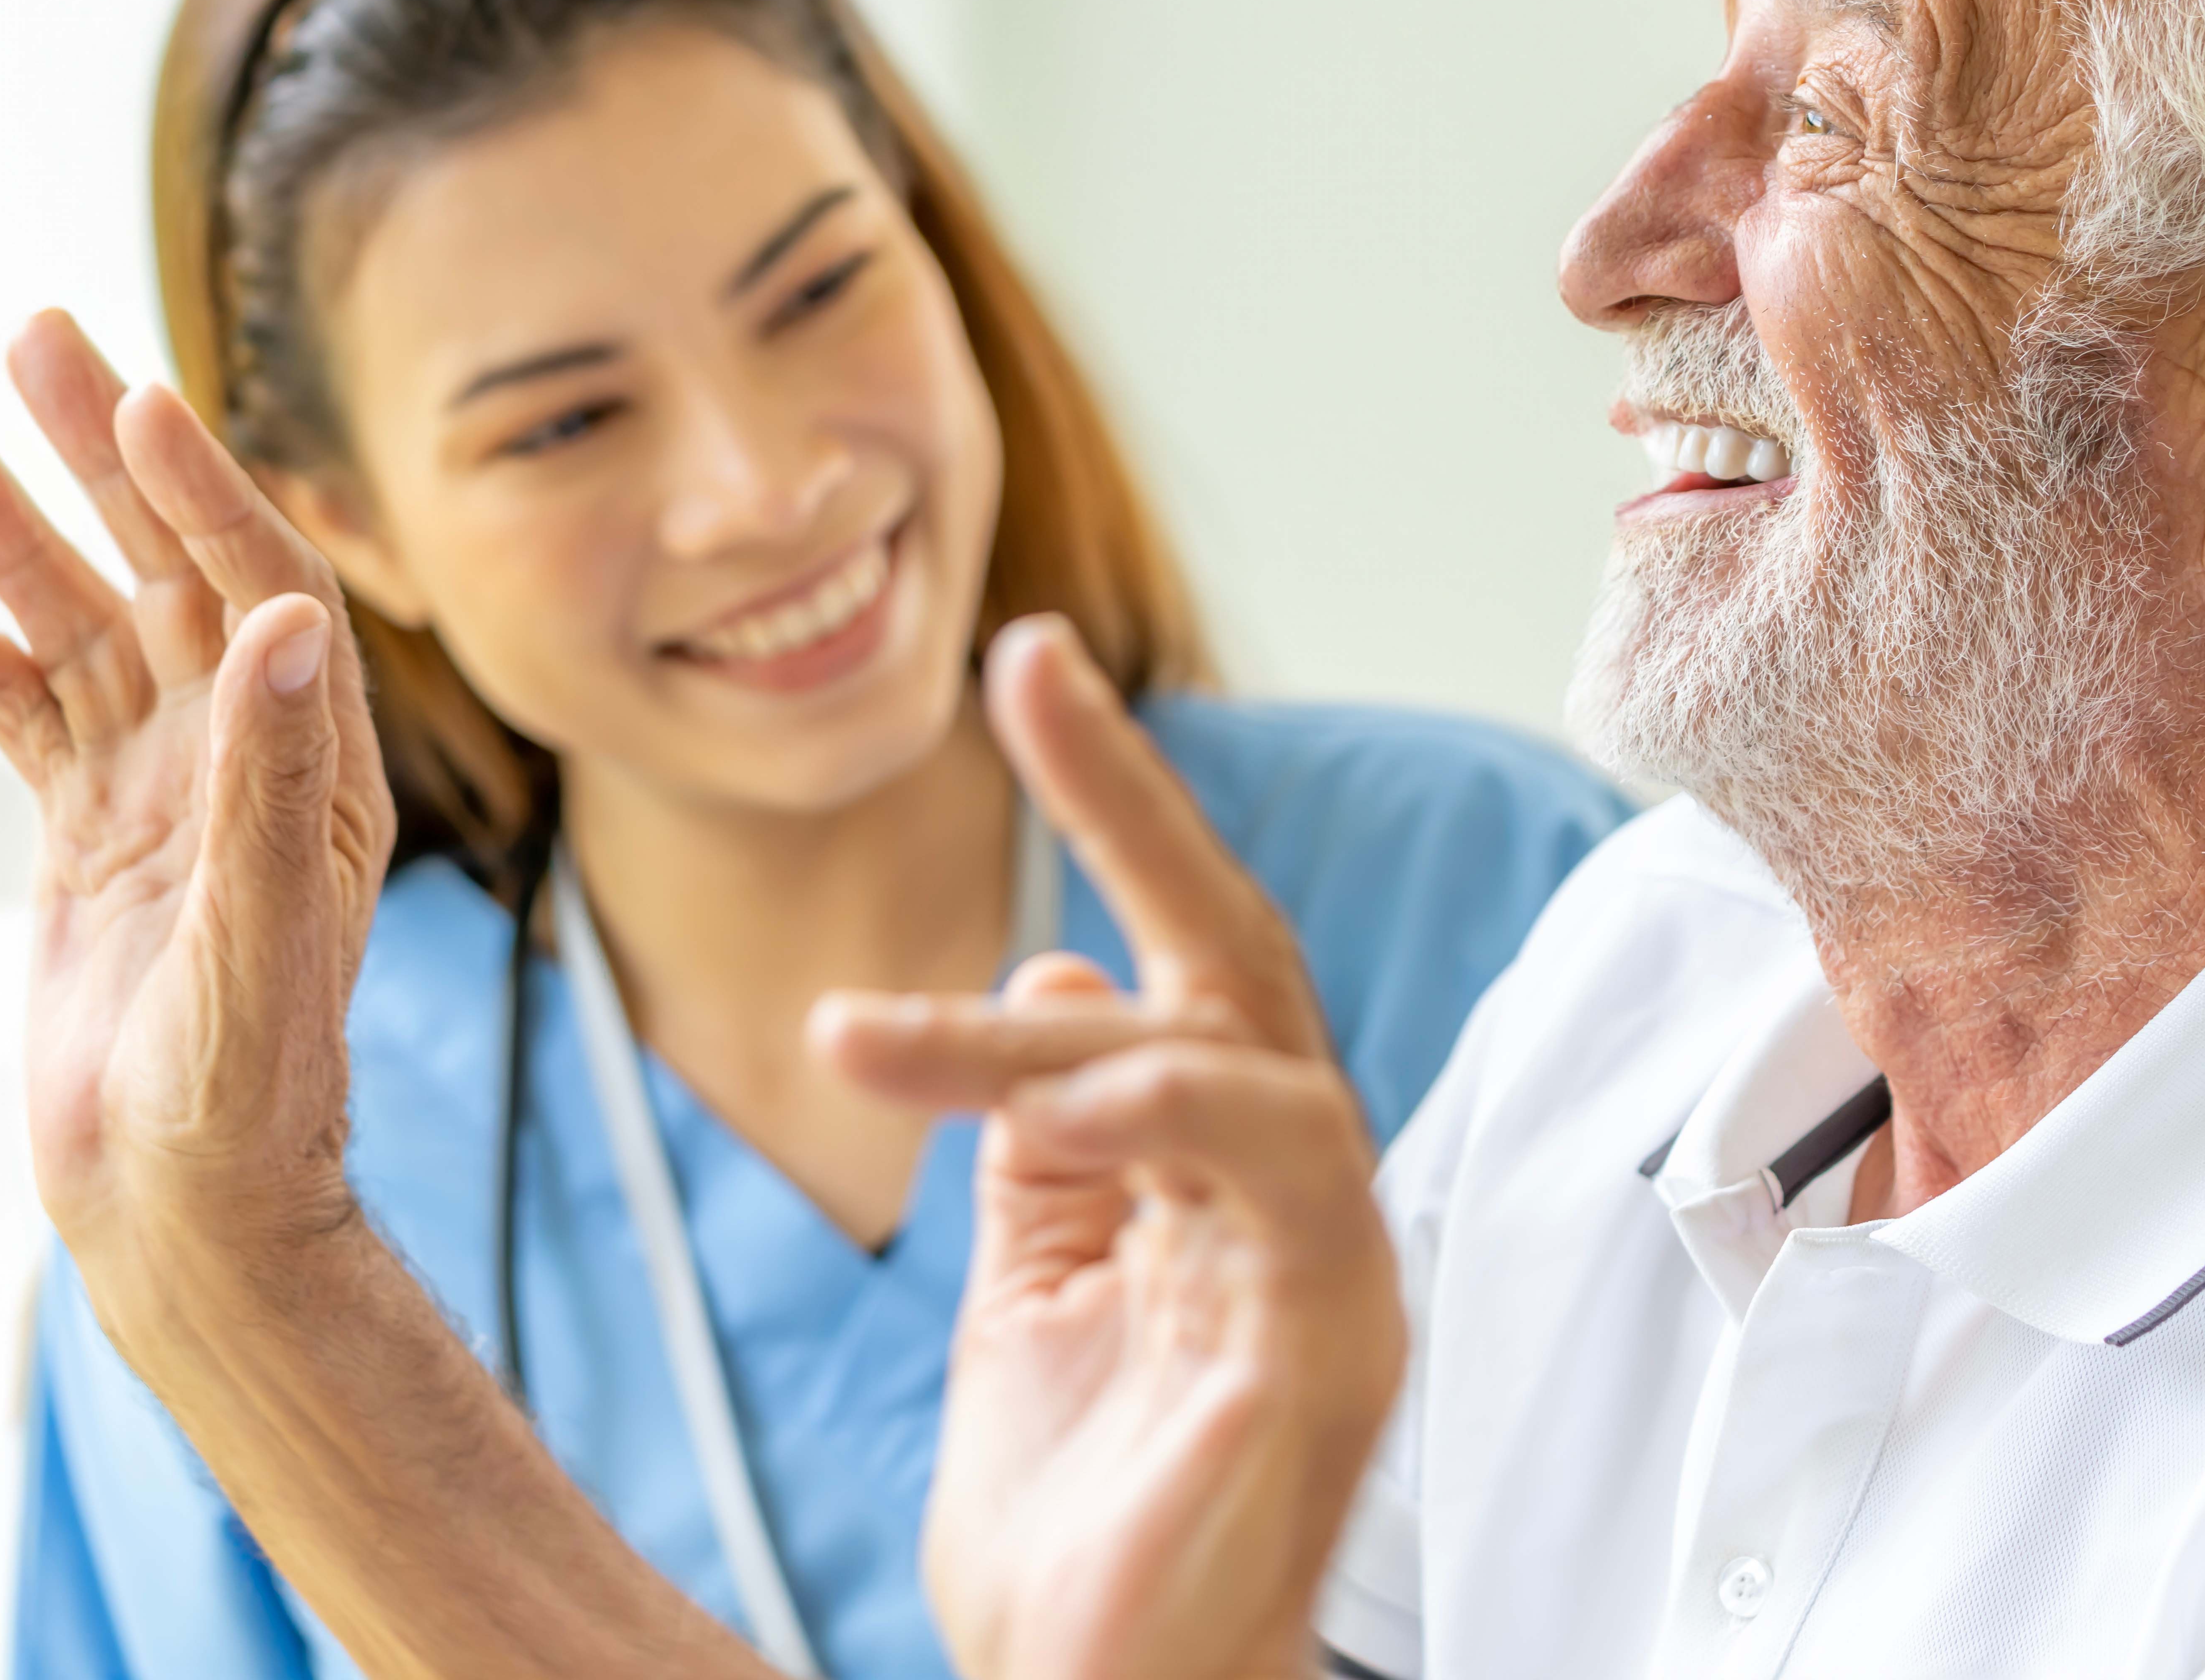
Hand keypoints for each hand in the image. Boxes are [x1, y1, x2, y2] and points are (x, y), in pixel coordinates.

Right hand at [0, 312, 399, 1363]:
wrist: (186, 1211)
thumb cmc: (247, 1100)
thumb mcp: (263, 936)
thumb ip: (265, 783)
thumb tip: (279, 622)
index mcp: (314, 767)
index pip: (264, 583)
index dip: (204, 490)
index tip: (139, 399)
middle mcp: (243, 757)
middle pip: (169, 569)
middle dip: (102, 458)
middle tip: (31, 335)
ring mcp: (159, 794)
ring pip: (85, 629)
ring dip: (18, 541)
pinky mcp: (87, 841)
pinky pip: (30, 722)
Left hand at [814, 619, 1404, 1679]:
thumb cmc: (1076, 1536)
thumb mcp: (1028, 1302)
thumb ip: (1045, 1155)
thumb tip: (1051, 980)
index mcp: (1224, 1182)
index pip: (1174, 957)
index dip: (1116, 811)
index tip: (1027, 675)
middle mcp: (1296, 1200)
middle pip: (1233, 950)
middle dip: (1135, 795)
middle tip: (1033, 668)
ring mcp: (1327, 1264)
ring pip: (1226, 1055)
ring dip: (1037, 1039)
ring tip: (872, 1044)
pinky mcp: (1332, 1337)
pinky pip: (1283, 1176)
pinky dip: (1167, 1112)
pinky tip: (1057, 1096)